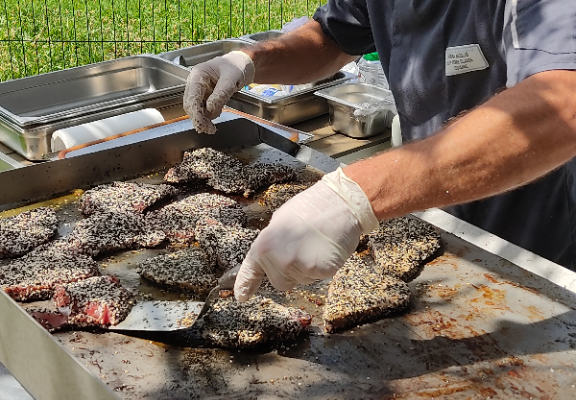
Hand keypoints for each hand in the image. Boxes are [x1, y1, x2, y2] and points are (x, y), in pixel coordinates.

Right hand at [183, 51, 254, 133]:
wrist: (242, 64)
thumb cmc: (236, 65)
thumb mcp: (231, 78)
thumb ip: (221, 94)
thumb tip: (210, 109)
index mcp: (198, 75)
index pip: (192, 97)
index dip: (196, 113)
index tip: (202, 124)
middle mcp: (196, 82)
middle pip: (190, 105)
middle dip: (199, 118)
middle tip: (209, 129)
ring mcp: (200, 90)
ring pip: (196, 108)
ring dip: (204, 118)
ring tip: (213, 125)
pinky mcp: (206, 96)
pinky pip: (204, 108)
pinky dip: (209, 115)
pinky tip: (217, 114)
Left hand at [234, 168, 378, 301]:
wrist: (339, 202)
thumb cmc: (310, 207)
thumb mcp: (280, 221)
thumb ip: (271, 243)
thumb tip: (269, 257)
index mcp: (264, 244)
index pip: (252, 270)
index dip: (245, 285)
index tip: (241, 296)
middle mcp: (279, 259)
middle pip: (279, 281)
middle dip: (288, 272)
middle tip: (301, 248)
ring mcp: (300, 266)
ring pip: (300, 280)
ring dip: (306, 268)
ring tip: (315, 244)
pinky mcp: (321, 271)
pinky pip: (317, 277)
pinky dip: (322, 267)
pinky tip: (326, 249)